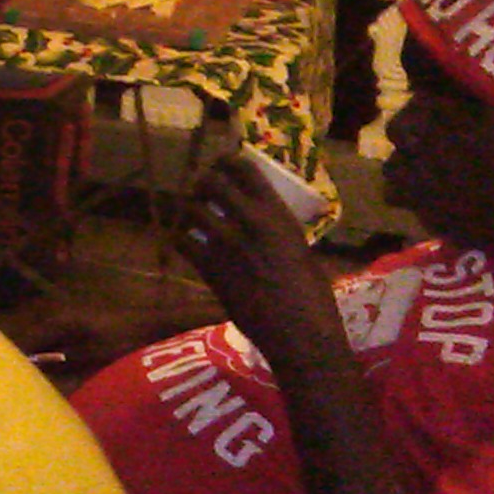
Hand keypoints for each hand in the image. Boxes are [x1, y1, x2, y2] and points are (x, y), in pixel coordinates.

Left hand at [177, 153, 344, 371]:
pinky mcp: (210, 269)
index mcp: (278, 215)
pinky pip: (181, 242)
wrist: (300, 332)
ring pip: (191, 210)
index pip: (245, 169)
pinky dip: (179, 238)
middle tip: (202, 191)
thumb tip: (270, 228)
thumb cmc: (313, 296)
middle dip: (202, 182)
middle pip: (211, 182)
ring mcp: (226, 244)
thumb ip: (281, 235)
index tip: (220, 164)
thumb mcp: (303, 251)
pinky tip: (183, 241)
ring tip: (192, 215)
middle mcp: (250, 222)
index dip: (227, 161)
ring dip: (188, 209)